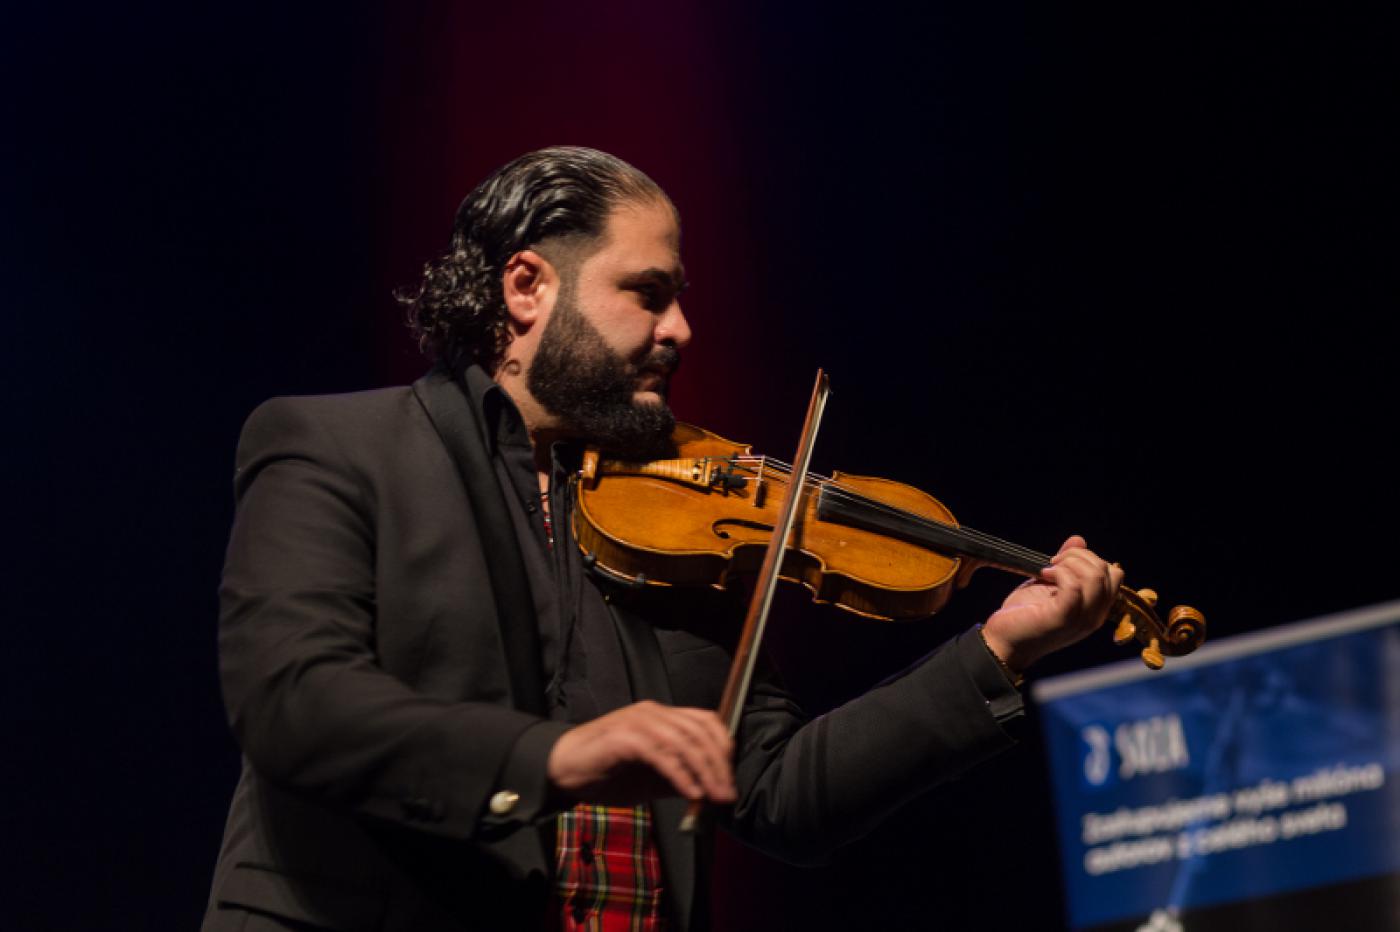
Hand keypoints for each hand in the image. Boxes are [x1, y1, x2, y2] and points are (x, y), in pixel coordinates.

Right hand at [546, 701, 736, 805]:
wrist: (562, 770)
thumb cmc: (605, 773)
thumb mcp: (650, 778)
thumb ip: (678, 778)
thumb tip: (709, 791)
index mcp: (661, 717)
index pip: (705, 721)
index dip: (723, 746)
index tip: (729, 776)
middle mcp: (653, 713)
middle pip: (699, 731)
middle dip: (719, 764)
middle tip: (726, 793)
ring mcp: (638, 722)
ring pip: (684, 741)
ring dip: (704, 771)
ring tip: (713, 796)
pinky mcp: (623, 737)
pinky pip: (661, 754)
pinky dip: (680, 774)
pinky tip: (690, 792)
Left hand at [981, 535, 1123, 674]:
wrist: (1003, 642)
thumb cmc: (1026, 614)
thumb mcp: (1050, 583)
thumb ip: (1067, 563)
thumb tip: (1078, 539)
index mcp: (1095, 608)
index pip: (1115, 574)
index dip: (1091, 559)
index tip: (1064, 561)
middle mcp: (1094, 616)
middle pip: (1108, 572)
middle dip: (1080, 556)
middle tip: (1054, 563)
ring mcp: (1081, 619)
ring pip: (1095, 577)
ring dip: (1070, 563)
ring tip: (1049, 568)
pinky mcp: (1063, 619)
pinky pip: (1074, 587)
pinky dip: (1059, 573)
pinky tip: (1044, 574)